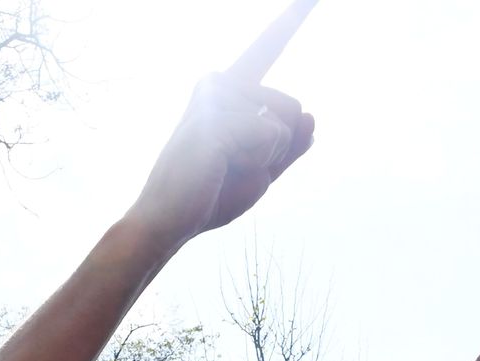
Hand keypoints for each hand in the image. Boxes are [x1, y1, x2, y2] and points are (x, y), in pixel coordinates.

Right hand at [125, 1, 316, 248]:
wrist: (170, 222)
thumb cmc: (210, 195)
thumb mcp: (260, 171)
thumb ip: (287, 146)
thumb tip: (309, 117)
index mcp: (226, 90)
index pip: (266, 48)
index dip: (290, 20)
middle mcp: (218, 83)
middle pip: (292, 106)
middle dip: (279, 148)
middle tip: (233, 168)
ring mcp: (215, 95)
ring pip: (285, 120)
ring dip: (267, 157)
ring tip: (224, 168)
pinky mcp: (217, 115)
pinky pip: (272, 137)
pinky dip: (259, 163)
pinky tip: (221, 168)